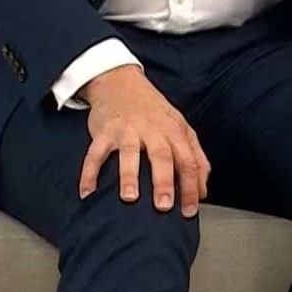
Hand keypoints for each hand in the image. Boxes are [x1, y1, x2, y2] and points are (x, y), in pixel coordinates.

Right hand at [75, 65, 209, 216]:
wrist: (120, 81)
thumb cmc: (154, 111)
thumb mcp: (180, 126)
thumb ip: (196, 156)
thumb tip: (204, 187)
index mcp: (174, 130)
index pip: (188, 160)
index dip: (191, 186)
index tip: (190, 210)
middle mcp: (152, 129)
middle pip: (161, 156)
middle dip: (163, 181)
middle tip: (164, 206)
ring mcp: (127, 130)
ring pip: (129, 153)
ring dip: (129, 176)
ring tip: (129, 197)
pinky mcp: (104, 131)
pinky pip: (95, 153)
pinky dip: (89, 172)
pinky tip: (87, 192)